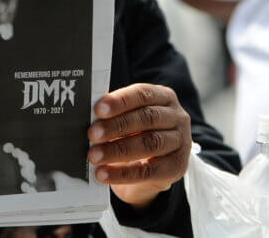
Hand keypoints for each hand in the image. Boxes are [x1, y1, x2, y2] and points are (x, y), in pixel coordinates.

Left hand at [87, 83, 191, 208]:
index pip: (142, 94)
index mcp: (163, 97)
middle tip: (92, 134)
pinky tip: (104, 174)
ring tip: (94, 156)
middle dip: (117, 126)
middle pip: (147, 118)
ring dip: (118, 150)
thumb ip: (113, 113)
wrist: (152, 166)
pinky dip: (123, 174)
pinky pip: (149, 171)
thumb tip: (87, 115)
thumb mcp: (128, 117)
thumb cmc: (135, 132)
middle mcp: (177, 117)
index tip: (98, 109)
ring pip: (150, 143)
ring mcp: (181, 143)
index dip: (120, 101)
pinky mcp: (177, 168)